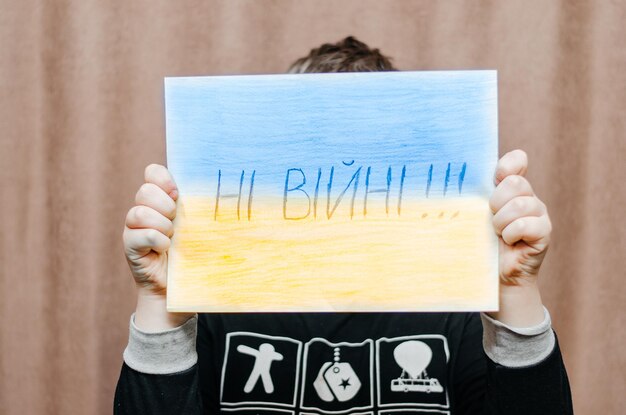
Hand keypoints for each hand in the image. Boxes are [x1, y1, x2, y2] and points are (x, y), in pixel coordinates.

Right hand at [123, 164, 192, 330]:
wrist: (180, 287)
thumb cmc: (194, 252)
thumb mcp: (198, 224)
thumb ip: (198, 205)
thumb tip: (218, 187)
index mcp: (161, 199)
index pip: (152, 172)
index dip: (163, 178)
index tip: (178, 194)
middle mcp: (144, 209)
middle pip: (145, 191)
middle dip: (165, 206)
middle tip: (177, 223)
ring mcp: (134, 228)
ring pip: (139, 212)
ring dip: (161, 226)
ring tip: (172, 238)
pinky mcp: (131, 246)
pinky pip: (140, 234)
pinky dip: (156, 241)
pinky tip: (165, 249)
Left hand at [488, 150, 550, 325]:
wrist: (495, 274)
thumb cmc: (481, 241)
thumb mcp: (475, 214)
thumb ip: (475, 194)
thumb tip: (457, 174)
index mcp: (511, 188)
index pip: (517, 160)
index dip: (507, 165)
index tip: (495, 178)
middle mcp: (528, 196)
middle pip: (515, 183)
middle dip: (496, 203)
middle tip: (491, 220)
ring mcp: (540, 213)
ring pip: (520, 204)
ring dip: (501, 222)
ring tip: (498, 233)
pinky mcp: (545, 232)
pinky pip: (527, 224)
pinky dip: (512, 234)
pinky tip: (509, 242)